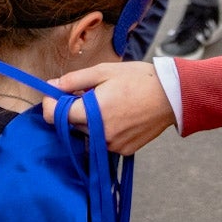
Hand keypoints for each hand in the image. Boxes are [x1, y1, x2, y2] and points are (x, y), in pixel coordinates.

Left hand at [42, 61, 175, 154]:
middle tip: (89, 92)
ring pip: (87, 134)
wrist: (171, 96)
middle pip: (72, 124)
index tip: (54, 94)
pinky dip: (104, 129)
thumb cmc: (138, 79)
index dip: (50, 104)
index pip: (56, 116)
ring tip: (108, 102)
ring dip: (89, 120)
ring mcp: (113, 145)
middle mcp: (100, 134)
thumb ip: (73, 80)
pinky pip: (104, 141)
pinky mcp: (124, 150)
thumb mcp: (103, 71)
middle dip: (74, 109)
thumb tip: (51, 86)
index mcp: (92, 112)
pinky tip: (119, 114)